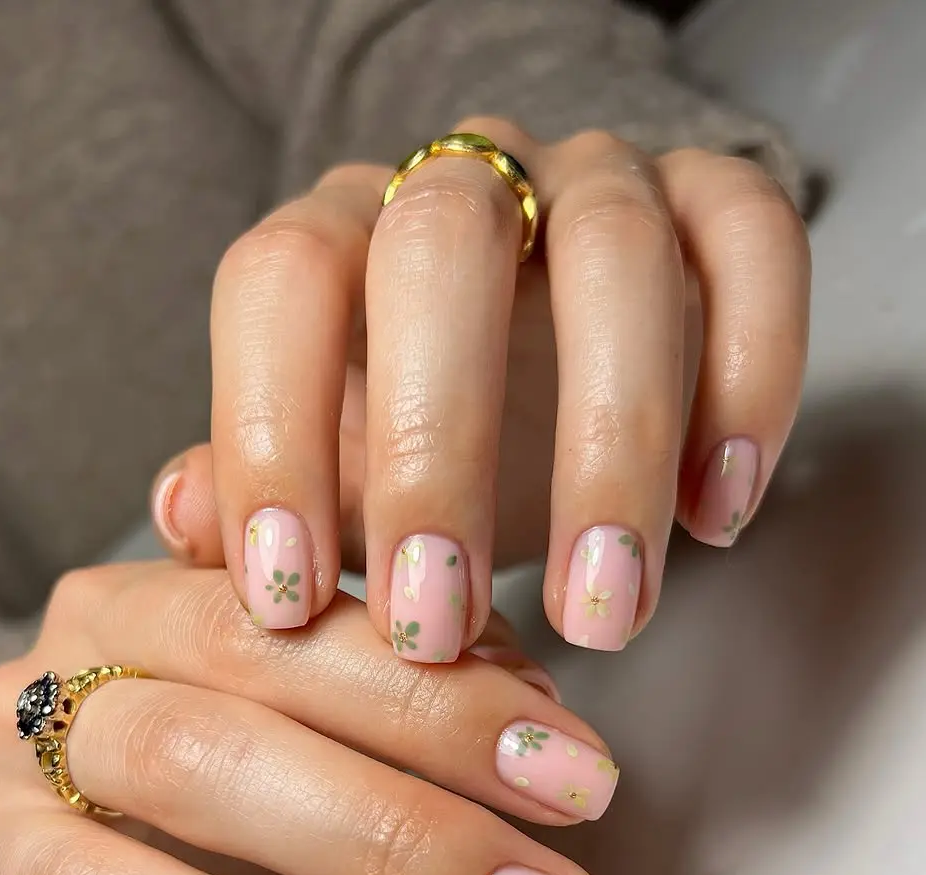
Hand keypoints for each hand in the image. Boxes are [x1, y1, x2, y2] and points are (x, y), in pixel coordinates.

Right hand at [0, 564, 619, 874]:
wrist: (93, 829)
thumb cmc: (248, 744)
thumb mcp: (327, 684)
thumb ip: (409, 667)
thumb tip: (527, 699)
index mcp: (125, 607)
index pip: (271, 631)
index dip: (432, 706)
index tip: (579, 782)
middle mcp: (29, 710)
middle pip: (192, 759)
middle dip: (392, 846)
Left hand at [153, 120, 808, 656]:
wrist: (547, 369)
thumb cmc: (422, 439)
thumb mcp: (333, 477)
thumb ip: (260, 492)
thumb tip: (182, 517)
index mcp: (340, 235)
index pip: (282, 282)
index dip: (270, 434)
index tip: (289, 602)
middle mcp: (461, 183)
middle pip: (441, 251)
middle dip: (438, 451)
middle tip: (441, 631)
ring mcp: (595, 181)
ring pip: (616, 258)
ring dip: (614, 450)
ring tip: (602, 616)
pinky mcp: (714, 206)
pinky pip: (754, 243)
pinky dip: (751, 378)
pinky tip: (717, 518)